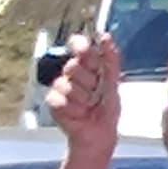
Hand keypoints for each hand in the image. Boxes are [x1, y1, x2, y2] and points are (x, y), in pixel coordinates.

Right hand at [50, 35, 124, 168]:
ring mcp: (61, 88)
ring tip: (89, 105)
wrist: (101, 131)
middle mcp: (72, 74)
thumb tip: (106, 37)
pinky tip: (80, 113)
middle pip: (72, 65)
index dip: (79, 45)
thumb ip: (110, 59)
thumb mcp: (113, 81)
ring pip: (65, 84)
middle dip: (89, 80)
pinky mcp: (54, 103)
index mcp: (88, 65)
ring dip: (83, 97)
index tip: (83, 47)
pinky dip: (73, 108)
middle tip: (96, 91)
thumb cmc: (107, 106)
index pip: (79, 47)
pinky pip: (59, 100)